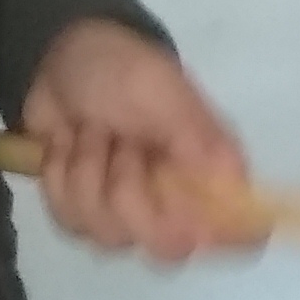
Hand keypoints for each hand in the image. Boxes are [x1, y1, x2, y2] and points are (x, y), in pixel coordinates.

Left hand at [20, 19, 259, 265]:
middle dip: (126, 191)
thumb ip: (201, 146)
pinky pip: (70, 225)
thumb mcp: (166, 94)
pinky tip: (66, 146)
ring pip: (108, 236)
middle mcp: (177, 200)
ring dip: (86, 174)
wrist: (58, 55)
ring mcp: (128, 210)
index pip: (238, 233)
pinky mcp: (85, 211)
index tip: (177, 216)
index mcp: (210, 171)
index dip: (213, 236)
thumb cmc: (121, 69)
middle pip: (163, 244)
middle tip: (120, 144)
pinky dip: (59, 178)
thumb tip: (241, 198)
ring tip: (89, 133)